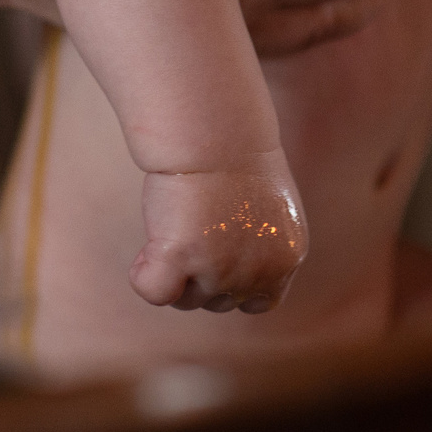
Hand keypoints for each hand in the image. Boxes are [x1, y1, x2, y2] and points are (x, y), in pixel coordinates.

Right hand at [133, 154, 307, 311]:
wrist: (215, 128)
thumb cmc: (235, 154)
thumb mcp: (265, 208)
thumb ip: (254, 245)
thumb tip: (220, 270)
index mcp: (287, 255)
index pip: (259, 302)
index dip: (233, 285)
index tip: (215, 254)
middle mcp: (260, 270)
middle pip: (218, 302)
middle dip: (199, 275)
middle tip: (191, 227)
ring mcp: (222, 269)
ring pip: (186, 299)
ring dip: (173, 271)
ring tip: (174, 224)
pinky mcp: (183, 258)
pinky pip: (154, 291)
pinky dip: (144, 275)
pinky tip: (149, 247)